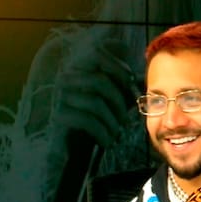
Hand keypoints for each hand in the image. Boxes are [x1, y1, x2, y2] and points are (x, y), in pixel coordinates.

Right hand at [51, 25, 140, 148]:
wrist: (70, 149)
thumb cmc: (94, 120)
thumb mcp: (112, 100)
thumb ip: (124, 85)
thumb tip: (142, 74)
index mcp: (78, 67)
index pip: (97, 52)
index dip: (119, 67)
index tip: (131, 86)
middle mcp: (66, 78)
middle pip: (100, 80)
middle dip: (119, 102)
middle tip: (126, 120)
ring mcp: (60, 96)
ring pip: (95, 102)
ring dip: (113, 121)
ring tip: (117, 133)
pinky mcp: (59, 117)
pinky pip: (87, 121)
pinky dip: (103, 133)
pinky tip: (108, 142)